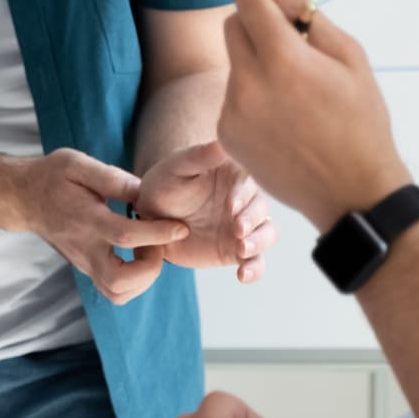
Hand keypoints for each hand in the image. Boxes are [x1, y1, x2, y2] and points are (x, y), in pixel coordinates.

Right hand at [3, 148, 190, 303]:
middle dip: (150, 268)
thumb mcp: (78, 164)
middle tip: (157, 244)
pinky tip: (138, 256)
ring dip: (144, 279)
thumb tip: (145, 192)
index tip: (180, 227)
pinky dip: (134, 282)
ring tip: (149, 250)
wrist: (23, 198)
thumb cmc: (52, 177)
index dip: (157, 234)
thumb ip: (112, 179)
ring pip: (117, 293)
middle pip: (118, 282)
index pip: (125, 236)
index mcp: (85, 220)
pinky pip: (115, 290)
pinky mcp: (87, 269)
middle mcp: (84, 249)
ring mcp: (84, 263)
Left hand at [136, 140, 277, 282]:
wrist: (151, 217)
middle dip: (253, 220)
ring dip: (259, 243)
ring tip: (242, 250)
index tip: (230, 206)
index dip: (243, 195)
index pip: (250, 183)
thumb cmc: (164, 184)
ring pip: (267, 234)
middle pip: (263, 209)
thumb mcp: (177, 167)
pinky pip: (256, 261)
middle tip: (236, 229)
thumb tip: (223, 142)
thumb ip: (199, 156)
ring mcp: (244, 226)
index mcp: (236, 176)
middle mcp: (245, 201)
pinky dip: (255, 269)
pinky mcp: (238, 251)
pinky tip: (242, 275)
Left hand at [218, 0, 411, 230]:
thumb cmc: (360, 120)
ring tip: (295, 88)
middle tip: (293, 41)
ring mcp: (231, 112)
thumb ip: (303, 9)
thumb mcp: (347, 56)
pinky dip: (252, 93)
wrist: (352, 192)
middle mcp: (248, 84)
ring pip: (234, 61)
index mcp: (282, 60)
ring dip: (256, 59)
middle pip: (233, 24)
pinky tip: (283, 115)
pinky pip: (231, 95)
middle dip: (257, 22)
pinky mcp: (225, 134)